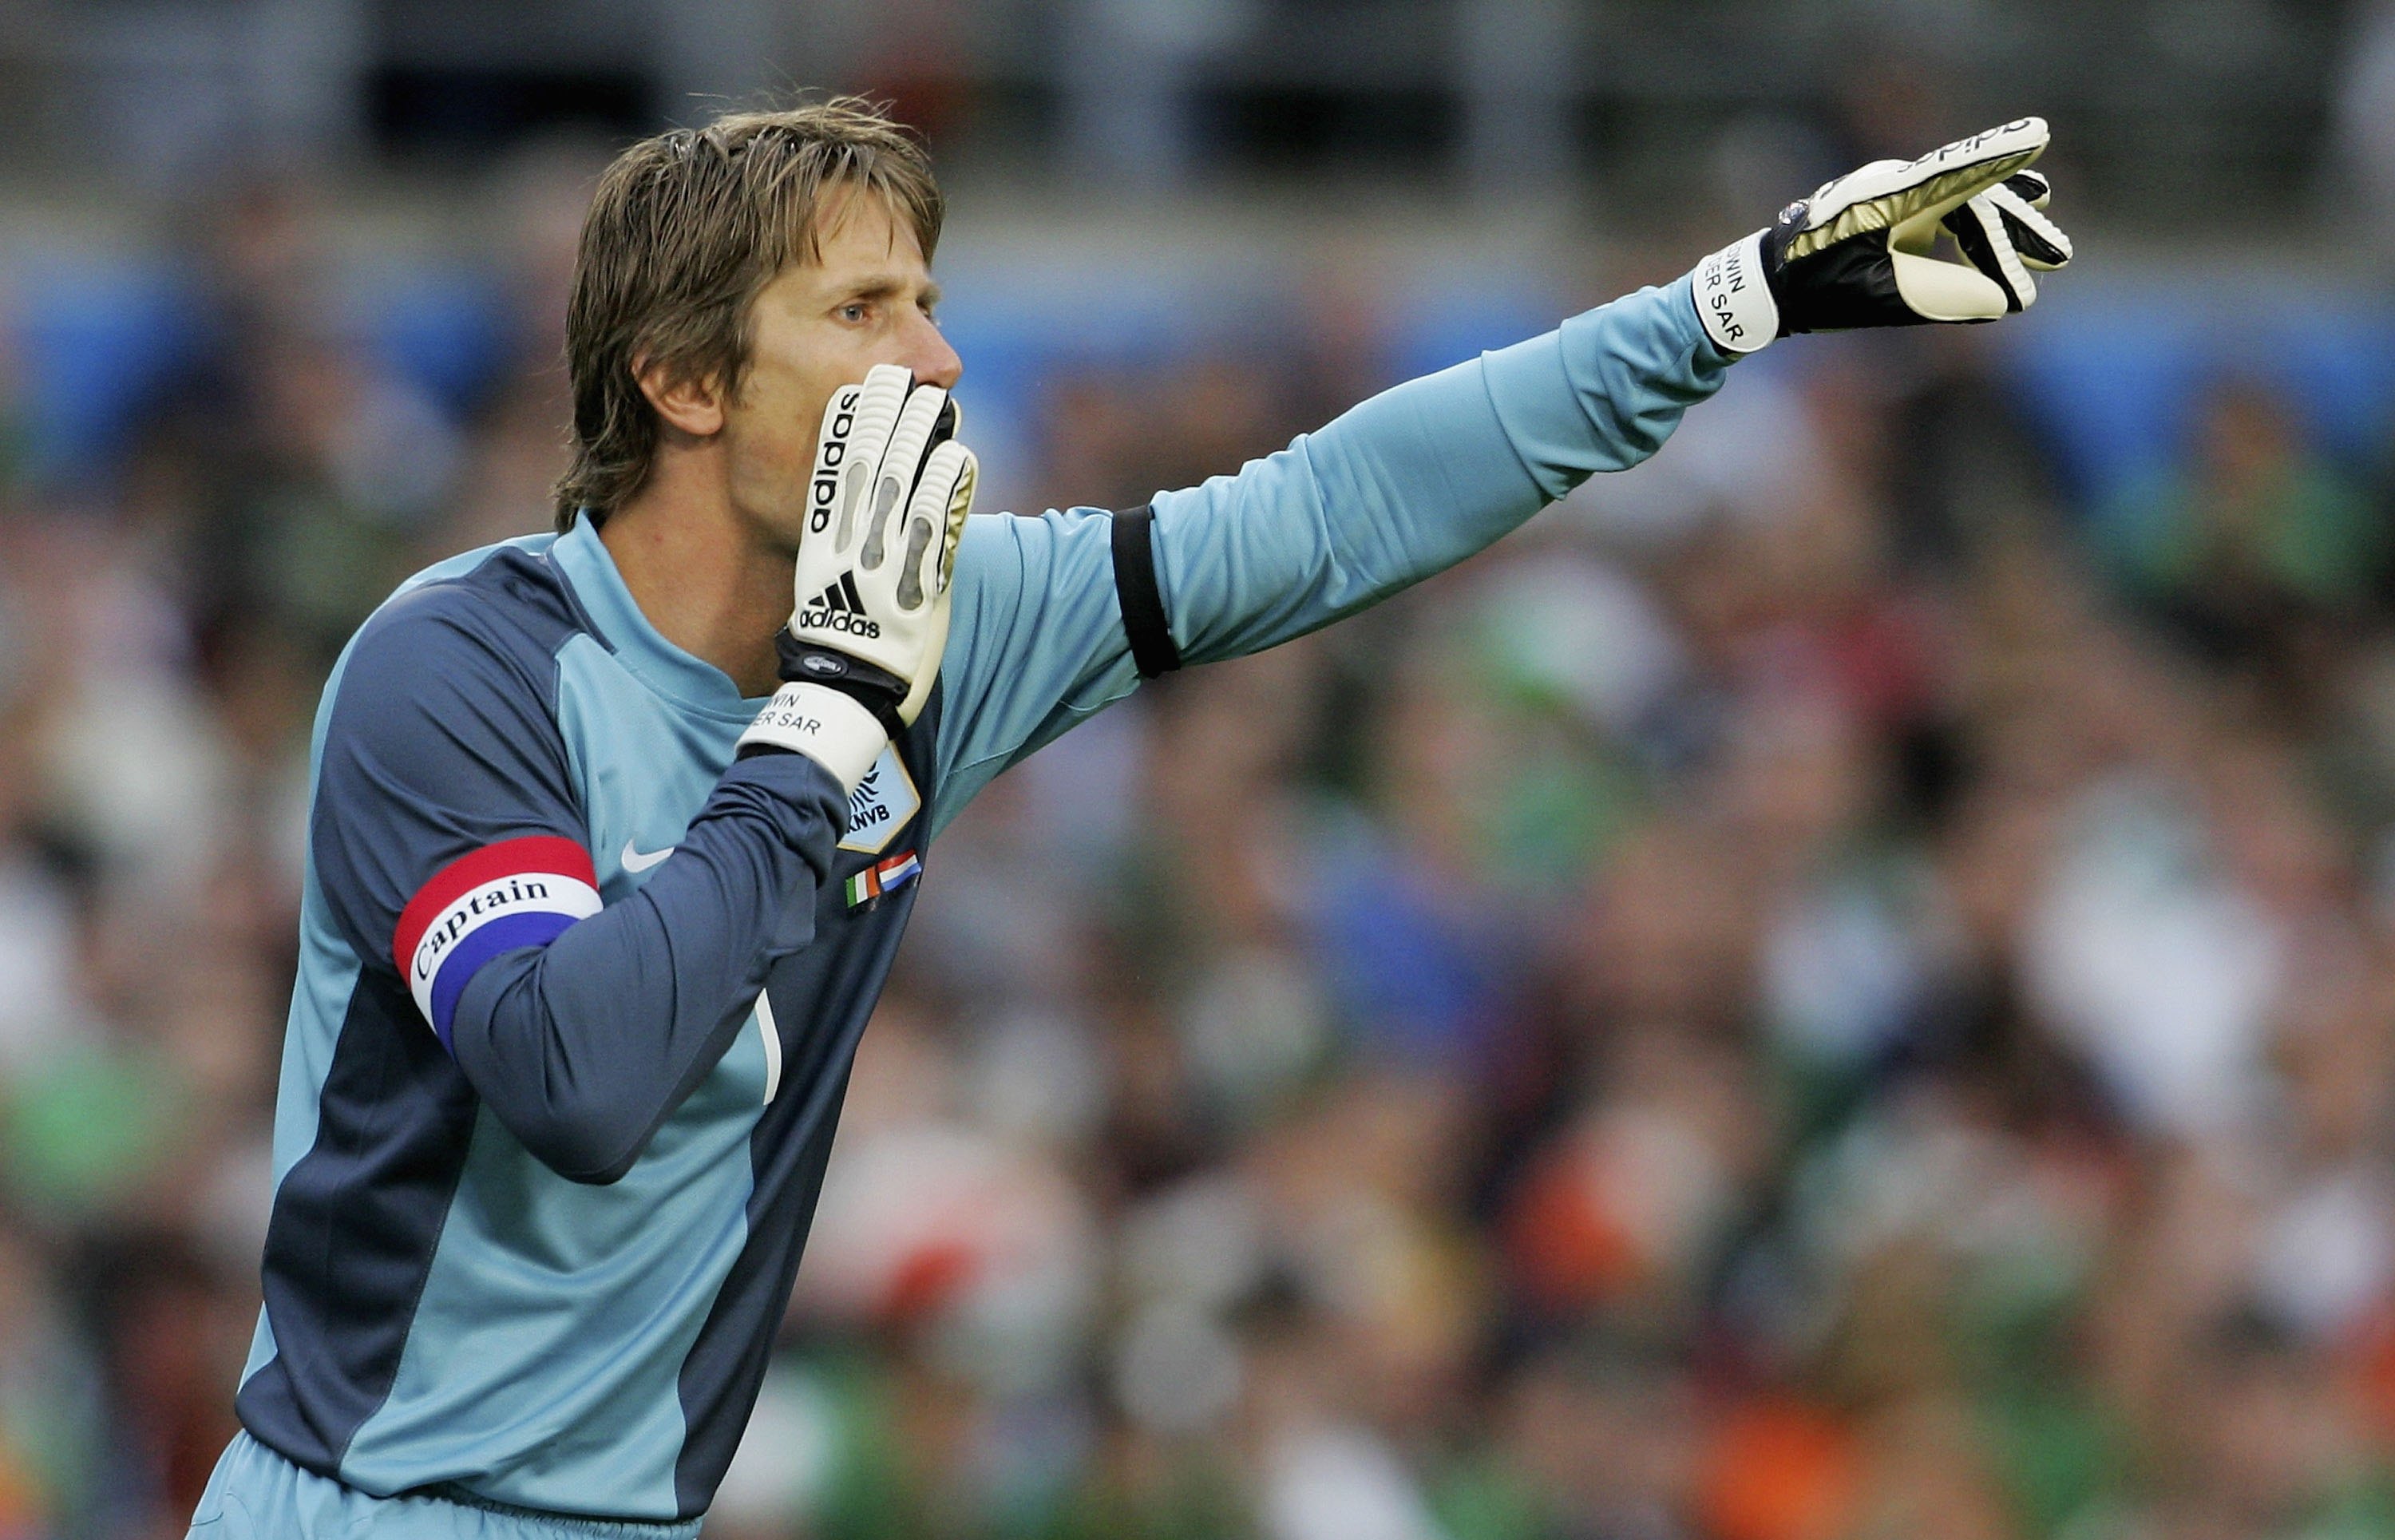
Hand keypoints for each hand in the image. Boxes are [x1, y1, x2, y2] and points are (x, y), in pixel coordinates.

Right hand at [738, 364, 975, 787]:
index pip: (832, 466)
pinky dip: (947, 484)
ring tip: (937, 399)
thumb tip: (857, 504)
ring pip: (904, 479)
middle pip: (870, 461)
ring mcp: (886, 556)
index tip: (860, 390)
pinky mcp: (920, 578)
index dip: (847, 424)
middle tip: (904, 377)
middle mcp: (851, 541)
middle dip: (887, 414)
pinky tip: (957, 454)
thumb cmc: (840, 634)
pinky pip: (936, 521)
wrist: (848, 685)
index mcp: (823, 538)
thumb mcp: (824, 580)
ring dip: (921, 434)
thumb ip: (840, 539)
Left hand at [1691, 118, 2073, 354]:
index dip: (1998, 156)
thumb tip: (2000, 301)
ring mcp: (1894, 197)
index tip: (2038, 135)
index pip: (1954, 174)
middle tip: (2060, 256)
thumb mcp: (1879, 298)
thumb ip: (1940, 296)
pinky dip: (1976, 230)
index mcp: (1886, 199)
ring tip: (2050, 249)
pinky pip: (1947, 213)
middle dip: (2016, 229)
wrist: (1770, 285)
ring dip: (2003, 230)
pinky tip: (2003, 237)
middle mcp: (1893, 187)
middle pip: (1970, 198)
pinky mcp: (1893, 213)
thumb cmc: (1816, 290)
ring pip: (1962, 205)